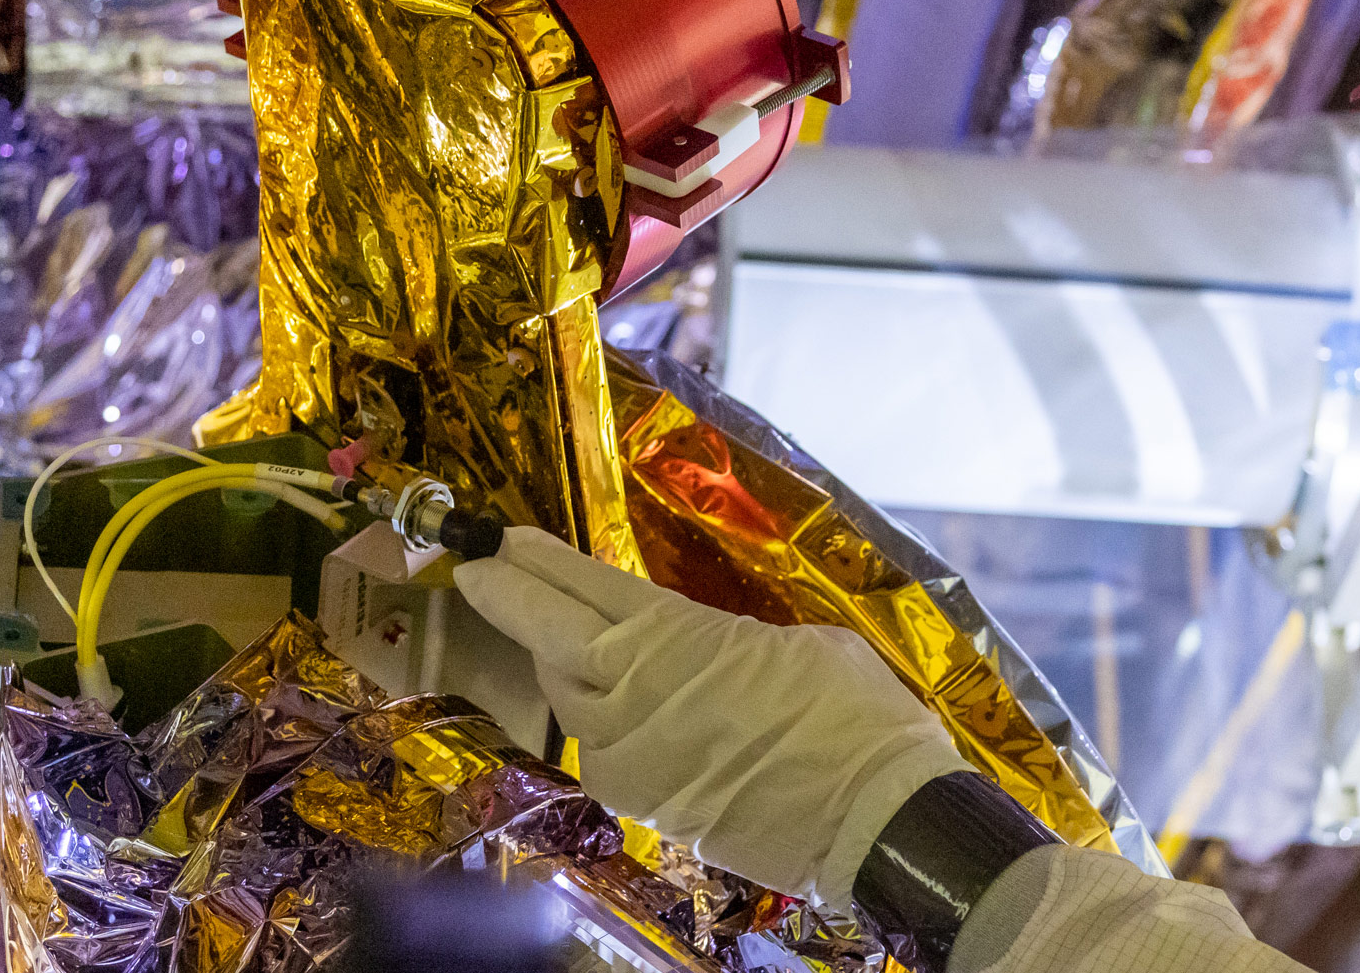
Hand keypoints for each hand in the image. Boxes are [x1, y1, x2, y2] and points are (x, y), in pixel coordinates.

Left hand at [454, 527, 973, 902]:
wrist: (878, 818)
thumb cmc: (855, 714)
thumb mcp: (793, 644)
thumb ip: (725, 639)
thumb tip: (705, 650)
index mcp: (674, 635)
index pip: (585, 587)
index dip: (540, 562)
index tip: (505, 541)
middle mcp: (633, 692)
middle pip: (549, 637)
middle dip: (511, 600)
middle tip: (481, 572)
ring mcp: (631, 753)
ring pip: (566, 699)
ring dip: (556, 664)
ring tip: (551, 638)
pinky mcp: (645, 803)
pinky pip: (601, 751)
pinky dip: (597, 725)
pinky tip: (606, 711)